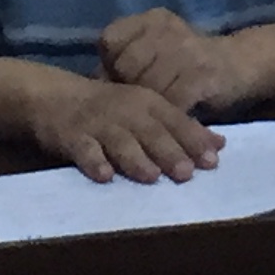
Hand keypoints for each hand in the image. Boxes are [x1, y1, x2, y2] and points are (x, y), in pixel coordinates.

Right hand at [29, 73, 221, 183]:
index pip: (175, 120)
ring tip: (151, 176)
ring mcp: (98, 123)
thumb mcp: (145, 111)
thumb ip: (180, 127)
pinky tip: (104, 176)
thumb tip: (220, 144)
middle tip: (187, 174)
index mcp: (147, 102)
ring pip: (120, 141)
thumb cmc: (109, 108)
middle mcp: (126, 110)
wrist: (54, 97)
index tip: (214, 160)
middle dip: (170, 152)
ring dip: (135, 158)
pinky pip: (84, 149)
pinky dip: (94, 161)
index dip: (194, 139)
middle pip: (151, 132)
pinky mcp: (72, 135)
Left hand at [99, 7, 262, 115]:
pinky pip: (172, 102)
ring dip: (150, 108)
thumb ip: (128, 63)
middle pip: (127, 65)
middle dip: (130, 88)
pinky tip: (171, 122)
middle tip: (139, 102)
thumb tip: (94, 87)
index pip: (111, 38)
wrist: (241, 64)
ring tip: (155, 115)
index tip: (120, 79)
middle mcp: (168, 29)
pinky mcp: (203, 75)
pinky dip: (169, 116)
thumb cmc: (189, 64)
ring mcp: (187, 51)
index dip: (110, 63)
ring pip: (149, 87)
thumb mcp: (158, 52)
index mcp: (153, 20)